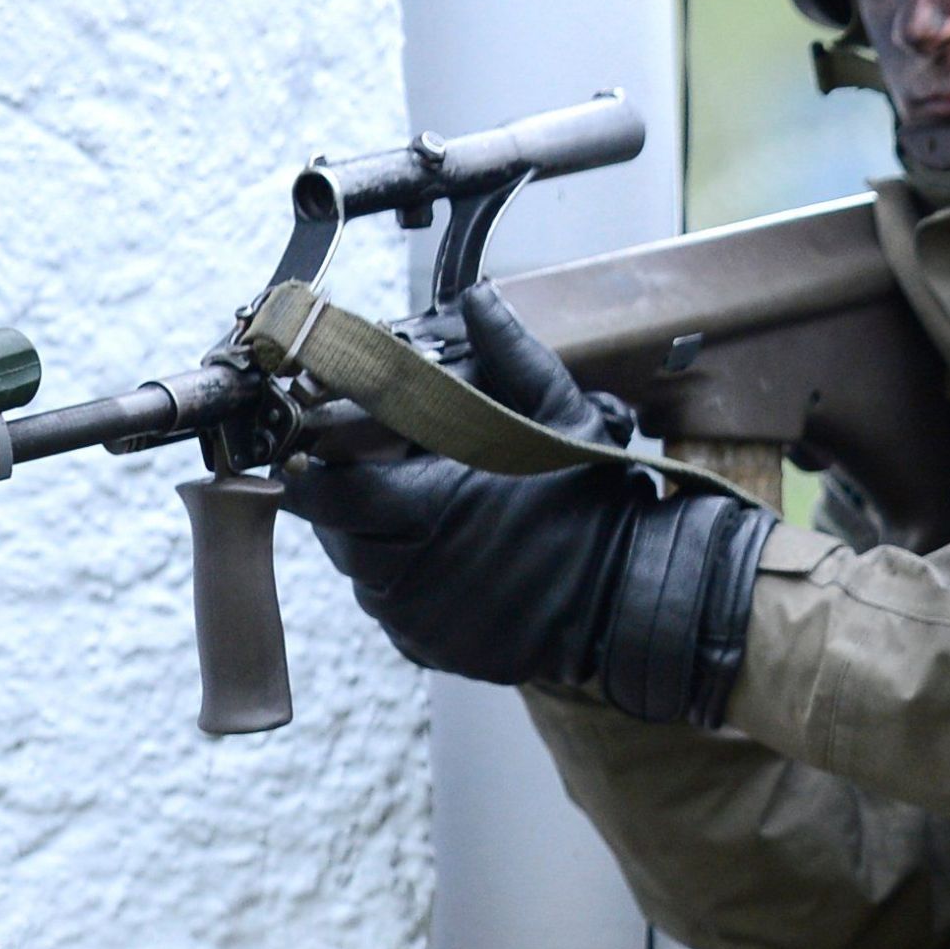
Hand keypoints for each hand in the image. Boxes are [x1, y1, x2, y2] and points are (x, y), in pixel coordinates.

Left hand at [287, 284, 769, 723]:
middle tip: (378, 476)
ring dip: (377, 544)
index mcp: (422, 513)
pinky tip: (449, 563)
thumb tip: (477, 297)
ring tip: (420, 518)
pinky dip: (409, 588)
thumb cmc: (598, 510)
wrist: (638, 600)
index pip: (321, 492)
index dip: (311, 468)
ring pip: (364, 575)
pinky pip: (398, 615)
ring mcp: (421, 622)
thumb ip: (510, 357)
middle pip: (336, 535)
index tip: (316, 449)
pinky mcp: (438, 651)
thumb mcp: (563, 420)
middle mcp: (408, 576)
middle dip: (347, 504)